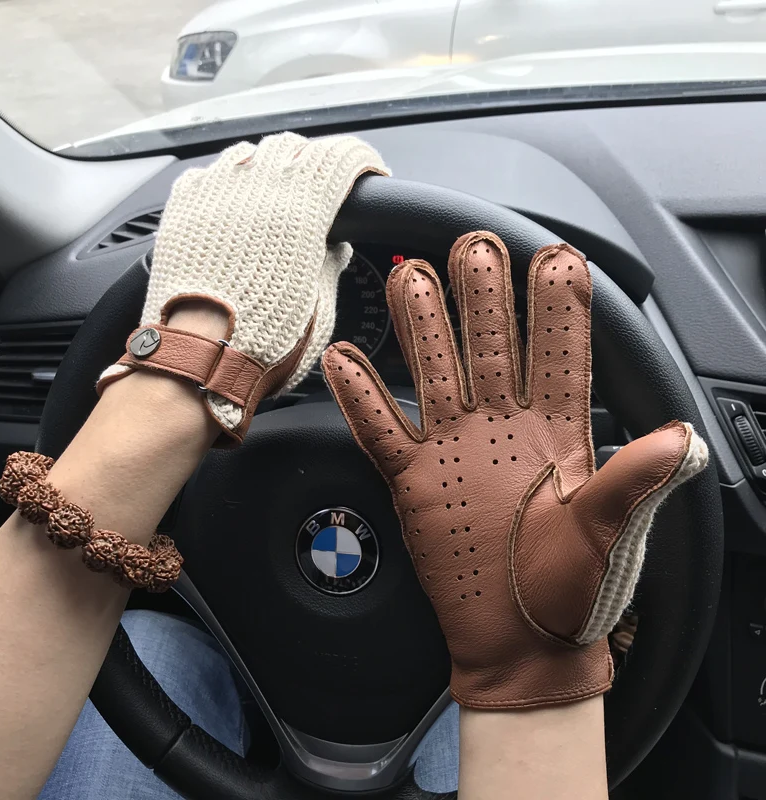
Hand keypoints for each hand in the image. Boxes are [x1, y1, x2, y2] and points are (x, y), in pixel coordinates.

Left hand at [99, 132, 387, 439]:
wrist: (198, 358)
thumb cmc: (263, 342)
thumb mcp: (319, 307)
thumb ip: (329, 263)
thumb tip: (335, 247)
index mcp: (302, 210)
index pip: (341, 157)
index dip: (361, 161)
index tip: (368, 172)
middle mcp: (258, 188)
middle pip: (293, 147)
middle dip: (314, 162)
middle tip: (322, 187)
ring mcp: (215, 193)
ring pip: (249, 153)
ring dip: (269, 167)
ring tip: (275, 194)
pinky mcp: (182, 208)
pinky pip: (209, 174)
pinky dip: (228, 184)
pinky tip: (232, 207)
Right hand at [322, 231, 707, 707]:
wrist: (519, 642)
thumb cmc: (572, 593)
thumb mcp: (610, 537)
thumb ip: (634, 482)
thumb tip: (682, 439)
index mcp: (557, 435)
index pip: (560, 356)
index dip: (559, 308)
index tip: (557, 258)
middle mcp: (502, 430)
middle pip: (489, 348)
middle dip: (483, 296)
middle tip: (474, 246)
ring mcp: (454, 451)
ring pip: (434, 373)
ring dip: (422, 328)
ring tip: (409, 278)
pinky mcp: (415, 481)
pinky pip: (382, 431)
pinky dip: (361, 399)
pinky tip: (346, 361)